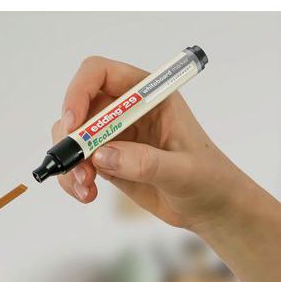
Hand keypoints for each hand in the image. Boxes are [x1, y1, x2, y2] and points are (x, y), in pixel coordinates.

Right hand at [52, 56, 280, 281]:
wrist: (211, 208)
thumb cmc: (209, 180)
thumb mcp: (184, 171)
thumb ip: (145, 162)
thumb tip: (101, 155)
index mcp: (148, 95)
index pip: (100, 74)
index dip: (79, 91)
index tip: (73, 123)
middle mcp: (125, 110)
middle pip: (78, 107)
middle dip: (71, 137)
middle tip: (79, 166)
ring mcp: (114, 136)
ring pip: (72, 137)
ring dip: (70, 162)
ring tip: (85, 186)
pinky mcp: (107, 160)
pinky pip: (76, 163)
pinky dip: (72, 178)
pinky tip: (87, 194)